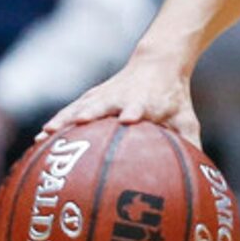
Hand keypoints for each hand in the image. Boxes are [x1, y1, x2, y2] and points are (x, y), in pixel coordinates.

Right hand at [38, 53, 201, 149]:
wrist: (159, 62)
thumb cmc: (174, 98)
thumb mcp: (186, 118)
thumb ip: (190, 144)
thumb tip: (199, 178)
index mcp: (147, 101)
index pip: (140, 104)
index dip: (134, 110)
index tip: (129, 119)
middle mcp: (122, 96)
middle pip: (103, 103)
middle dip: (90, 113)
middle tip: (77, 125)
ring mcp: (104, 95)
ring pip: (80, 106)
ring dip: (64, 120)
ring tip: (45, 136)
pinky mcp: (93, 96)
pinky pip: (71, 110)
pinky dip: (58, 122)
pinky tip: (40, 139)